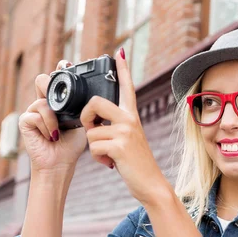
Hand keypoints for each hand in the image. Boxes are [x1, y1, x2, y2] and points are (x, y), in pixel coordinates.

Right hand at [19, 60, 86, 173]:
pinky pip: (36, 115)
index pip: (56, 80)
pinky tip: (51, 137)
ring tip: (59, 131)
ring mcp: (33, 111)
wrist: (62, 162)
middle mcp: (44, 102)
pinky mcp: (25, 122)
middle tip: (58, 91)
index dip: (60, 69)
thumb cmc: (72, 143)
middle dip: (50, 83)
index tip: (68, 64)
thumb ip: (82, 106)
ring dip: (53, 117)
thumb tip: (94, 93)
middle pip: (42, 80)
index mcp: (57, 101)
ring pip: (41, 101)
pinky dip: (47, 126)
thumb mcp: (81, 120)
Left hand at [80, 49, 168, 204]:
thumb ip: (115, 127)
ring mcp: (125, 132)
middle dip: (86, 118)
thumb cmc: (136, 164)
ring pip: (91, 132)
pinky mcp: (119, 145)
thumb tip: (93, 123)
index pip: (127, 88)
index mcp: (132, 116)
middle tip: (95, 132)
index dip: (122, 69)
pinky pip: (93, 146)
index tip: (119, 52)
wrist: (151, 184)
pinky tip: (111, 163)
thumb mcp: (128, 140)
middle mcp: (130, 120)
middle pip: (95, 103)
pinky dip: (98, 158)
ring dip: (94, 148)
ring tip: (109, 155)